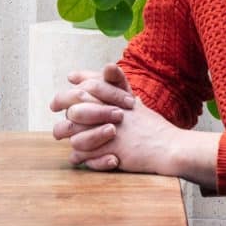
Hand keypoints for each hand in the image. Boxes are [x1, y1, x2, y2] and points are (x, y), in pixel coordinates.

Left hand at [49, 63, 169, 174]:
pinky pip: (86, 155)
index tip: (57, 100)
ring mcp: (111, 132)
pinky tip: (78, 158)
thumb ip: (117, 85)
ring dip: (70, 139)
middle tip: (55, 120)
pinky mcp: (113, 150)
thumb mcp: (134, 101)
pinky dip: (80, 157)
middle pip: (75, 109)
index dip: (68, 93)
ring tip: (68, 142)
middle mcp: (111, 112)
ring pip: (75, 136)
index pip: (87, 87)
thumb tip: (106, 66)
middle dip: (62, 114)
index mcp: (115, 100)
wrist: (169, 147)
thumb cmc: (150, 126)